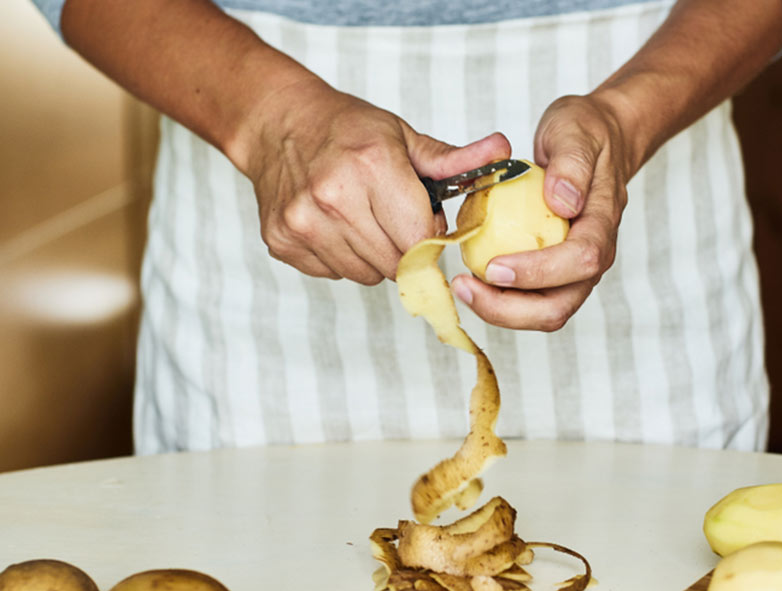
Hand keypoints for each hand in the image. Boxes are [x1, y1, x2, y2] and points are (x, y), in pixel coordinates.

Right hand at [244, 79, 510, 283]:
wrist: (278, 124)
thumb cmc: (347, 129)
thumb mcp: (402, 136)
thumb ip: (453, 160)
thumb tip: (503, 153)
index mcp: (372, 167)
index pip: (421, 240)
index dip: (431, 239)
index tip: (427, 225)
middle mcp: (333, 197)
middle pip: (395, 264)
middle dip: (404, 250)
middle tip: (393, 219)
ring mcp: (303, 223)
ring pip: (365, 275)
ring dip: (373, 256)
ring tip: (362, 219)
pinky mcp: (283, 242)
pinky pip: (334, 273)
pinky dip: (342, 257)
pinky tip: (334, 225)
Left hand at [450, 93, 633, 330]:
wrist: (597, 141)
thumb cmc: (587, 134)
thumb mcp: (577, 132)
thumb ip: (572, 164)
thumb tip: (562, 202)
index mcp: (602, 225)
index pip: (580, 261)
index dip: (538, 272)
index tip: (494, 267)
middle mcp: (592, 258)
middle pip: (558, 307)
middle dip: (509, 309)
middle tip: (465, 287)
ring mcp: (573, 271)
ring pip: (541, 312)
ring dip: (499, 309)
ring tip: (461, 287)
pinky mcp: (553, 272)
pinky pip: (527, 298)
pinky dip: (498, 297)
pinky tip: (469, 279)